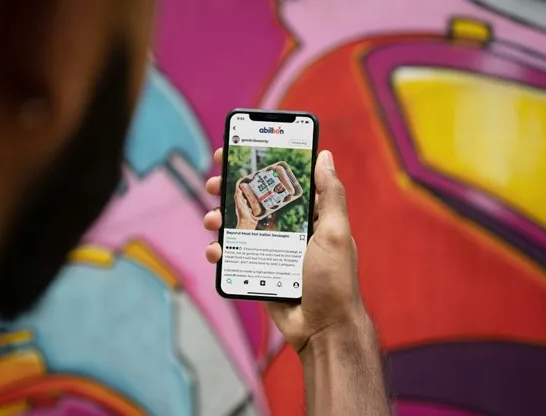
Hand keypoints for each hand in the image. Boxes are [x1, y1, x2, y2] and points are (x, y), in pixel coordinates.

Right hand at [204, 148, 365, 353]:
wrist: (321, 329)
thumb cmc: (334, 280)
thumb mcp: (336, 233)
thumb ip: (331, 195)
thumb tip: (324, 156)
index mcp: (310, 216)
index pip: (283, 182)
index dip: (261, 165)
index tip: (237, 153)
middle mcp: (290, 229)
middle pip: (255, 201)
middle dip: (231, 190)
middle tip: (212, 183)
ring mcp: (272, 250)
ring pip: (239, 227)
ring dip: (219, 219)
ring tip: (209, 219)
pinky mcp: (258, 270)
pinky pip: (235, 255)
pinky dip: (220, 251)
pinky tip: (214, 251)